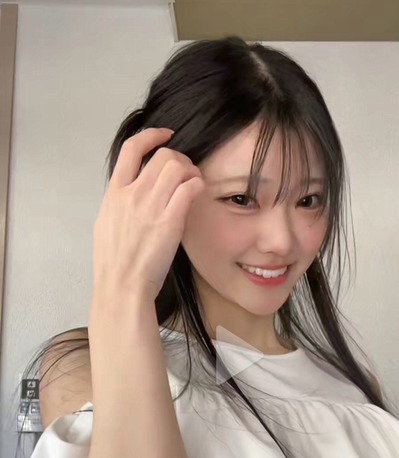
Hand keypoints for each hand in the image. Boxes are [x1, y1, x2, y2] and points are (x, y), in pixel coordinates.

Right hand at [92, 127, 204, 302]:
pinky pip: (189, 188)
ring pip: (178, 167)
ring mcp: (151, 206)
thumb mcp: (106, 223)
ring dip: (192, 171)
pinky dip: (198, 186)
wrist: (122, 285)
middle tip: (187, 173)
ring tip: (194, 184)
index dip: (151, 135)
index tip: (165, 135)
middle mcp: (132, 194)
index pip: (131, 149)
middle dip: (180, 158)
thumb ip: (120, 202)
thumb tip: (131, 192)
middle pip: (162, 155)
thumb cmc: (114, 262)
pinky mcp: (170, 221)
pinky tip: (198, 195)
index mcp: (114, 193)